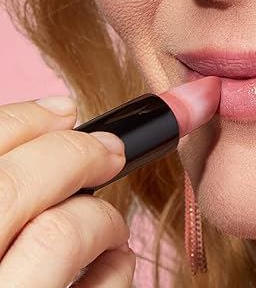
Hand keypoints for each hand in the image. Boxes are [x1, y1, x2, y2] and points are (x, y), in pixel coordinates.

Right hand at [0, 94, 134, 286]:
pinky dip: (118, 265)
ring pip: (61, 233)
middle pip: (17, 185)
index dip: (27, 120)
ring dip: (101, 216)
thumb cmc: (9, 258)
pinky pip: (104, 286)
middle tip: (110, 152)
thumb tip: (57, 117)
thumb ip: (10, 181)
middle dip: (76, 155)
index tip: (64, 111)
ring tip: (107, 225)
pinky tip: (113, 263)